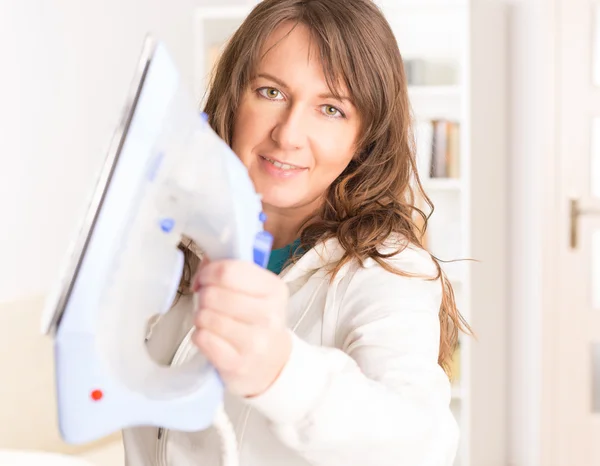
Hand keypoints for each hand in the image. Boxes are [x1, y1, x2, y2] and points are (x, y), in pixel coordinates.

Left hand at [191, 259, 291, 397]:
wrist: (274, 363)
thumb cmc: (259, 322)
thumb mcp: (258, 291)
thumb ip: (234, 271)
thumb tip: (206, 262)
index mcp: (274, 290)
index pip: (229, 271)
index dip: (208, 272)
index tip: (205, 278)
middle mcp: (268, 315)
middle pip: (213, 294)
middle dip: (203, 296)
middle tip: (208, 302)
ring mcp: (254, 342)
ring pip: (205, 316)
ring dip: (201, 317)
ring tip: (212, 321)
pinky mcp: (237, 363)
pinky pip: (202, 339)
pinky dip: (200, 336)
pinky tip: (212, 337)